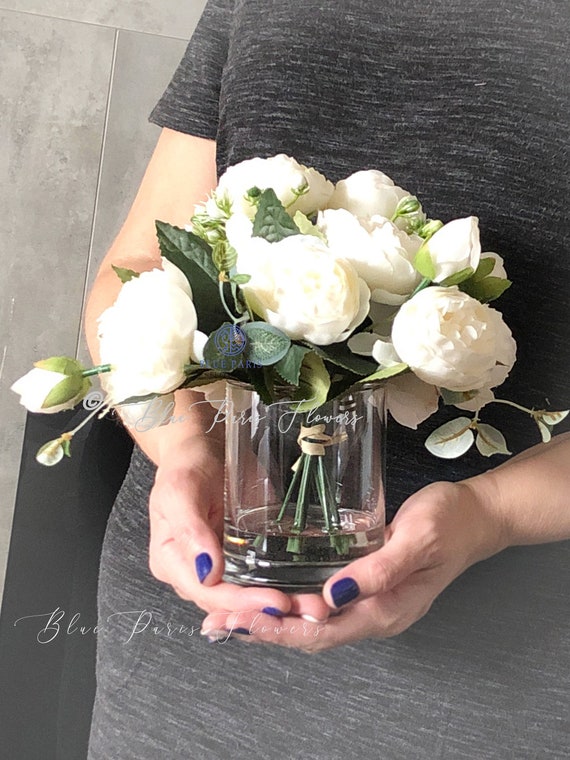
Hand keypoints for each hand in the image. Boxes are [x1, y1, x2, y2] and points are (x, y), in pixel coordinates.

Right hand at [148, 435, 329, 621]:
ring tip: (316, 608)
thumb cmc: (186, 465)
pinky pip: (260, 580)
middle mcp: (193, 573)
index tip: (277, 603)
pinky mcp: (240, 558)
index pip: (208, 594)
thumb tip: (207, 573)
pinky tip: (308, 592)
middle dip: (269, 611)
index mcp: (171, 562)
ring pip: (248, 597)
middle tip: (311, 611)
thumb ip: (189, 529)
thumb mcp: (180, 490)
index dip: (242, 604)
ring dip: (282, 606)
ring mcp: (218, 567)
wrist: (203, 448)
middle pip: (231, 604)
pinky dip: (284, 587)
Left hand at [201, 478, 506, 650]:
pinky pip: (320, 605)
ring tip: (229, 617)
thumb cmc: (449, 522)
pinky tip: (267, 598)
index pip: (324, 632)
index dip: (280, 630)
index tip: (242, 621)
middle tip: (217, 622)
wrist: (475, 517)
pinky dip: (289, 606)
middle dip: (263, 631)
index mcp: (387, 610)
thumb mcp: (418, 539)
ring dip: (270, 622)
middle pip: (311, 634)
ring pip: (312, 623)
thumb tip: (334, 596)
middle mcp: (374, 615)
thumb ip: (380, 569)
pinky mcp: (364, 587)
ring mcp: (370, 603)